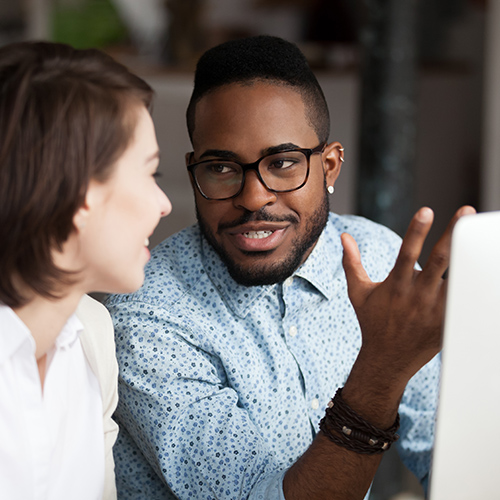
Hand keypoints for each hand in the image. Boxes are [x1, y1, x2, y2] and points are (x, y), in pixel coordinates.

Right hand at [341, 206, 475, 388]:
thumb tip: (344, 236)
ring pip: (457, 279)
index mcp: (396, 285)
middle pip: (439, 260)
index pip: (407, 253)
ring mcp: (435, 310)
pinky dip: (473, 285)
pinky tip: (485, 268)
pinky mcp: (448, 322)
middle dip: (453, 234)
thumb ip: (352, 262)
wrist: (388, 359)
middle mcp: (417, 295)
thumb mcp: (358, 292)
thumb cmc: (372, 321)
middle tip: (467, 211)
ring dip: (470, 258)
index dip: (416, 232)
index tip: (427, 210)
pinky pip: (463, 300)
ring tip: (482, 238)